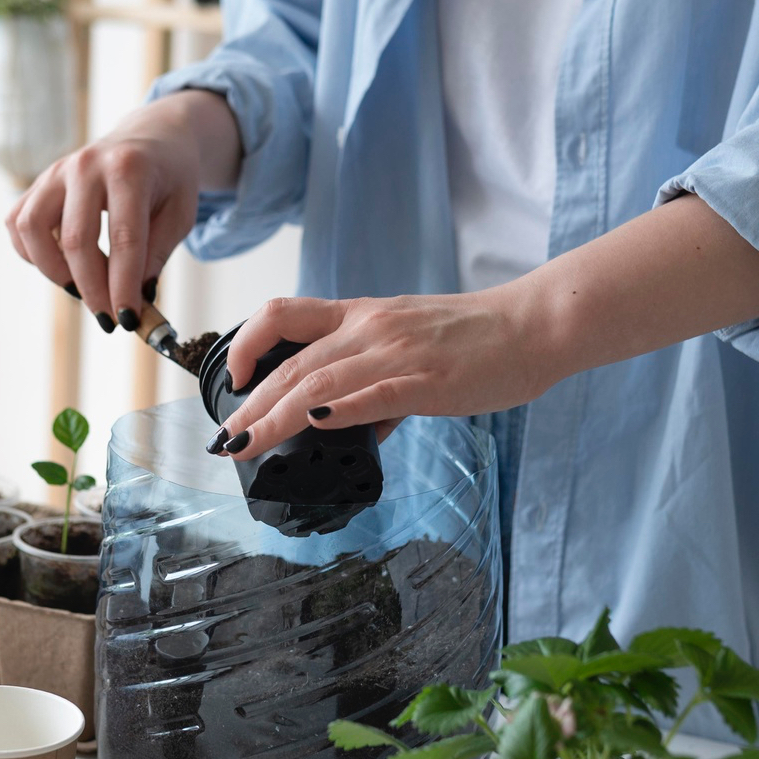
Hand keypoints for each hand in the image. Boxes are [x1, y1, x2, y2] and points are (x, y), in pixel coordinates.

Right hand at [5, 90, 238, 330]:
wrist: (152, 138)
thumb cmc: (170, 180)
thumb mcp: (180, 215)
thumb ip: (156, 254)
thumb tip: (134, 297)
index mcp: (130, 169)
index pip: (123, 239)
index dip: (123, 286)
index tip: (128, 320)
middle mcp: (87, 164)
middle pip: (76, 240)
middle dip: (91, 289)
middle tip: (108, 318)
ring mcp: (56, 171)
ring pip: (32, 229)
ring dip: (54, 271)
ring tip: (82, 288)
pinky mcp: (39, 182)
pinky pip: (18, 224)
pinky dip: (32, 254)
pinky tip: (61, 265)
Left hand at [212, 286, 562, 459]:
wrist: (533, 326)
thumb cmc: (477, 338)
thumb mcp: (412, 347)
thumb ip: (376, 385)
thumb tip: (353, 427)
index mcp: (362, 316)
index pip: (285, 314)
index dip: (249, 341)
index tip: (236, 377)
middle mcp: (371, 328)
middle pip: (292, 362)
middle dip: (250, 405)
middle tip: (225, 439)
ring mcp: (398, 353)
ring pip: (320, 381)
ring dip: (275, 416)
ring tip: (246, 445)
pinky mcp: (428, 380)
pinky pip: (376, 393)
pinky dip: (341, 409)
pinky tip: (314, 424)